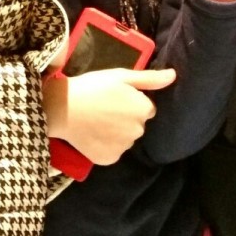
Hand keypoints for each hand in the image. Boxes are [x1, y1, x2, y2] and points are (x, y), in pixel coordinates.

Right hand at [42, 66, 176, 165]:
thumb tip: (173, 76)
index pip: (146, 109)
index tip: (115, 98)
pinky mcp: (109, 159)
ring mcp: (123, 148)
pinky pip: (112, 152)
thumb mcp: (121, 76)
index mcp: (144, 111)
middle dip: (125, 118)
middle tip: (104, 108)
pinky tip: (92, 134)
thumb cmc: (93, 87)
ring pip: (124, 139)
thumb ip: (150, 79)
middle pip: (136, 125)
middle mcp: (138, 132)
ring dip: (116, 132)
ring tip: (96, 121)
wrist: (62, 108)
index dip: (131, 102)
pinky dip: (105, 145)